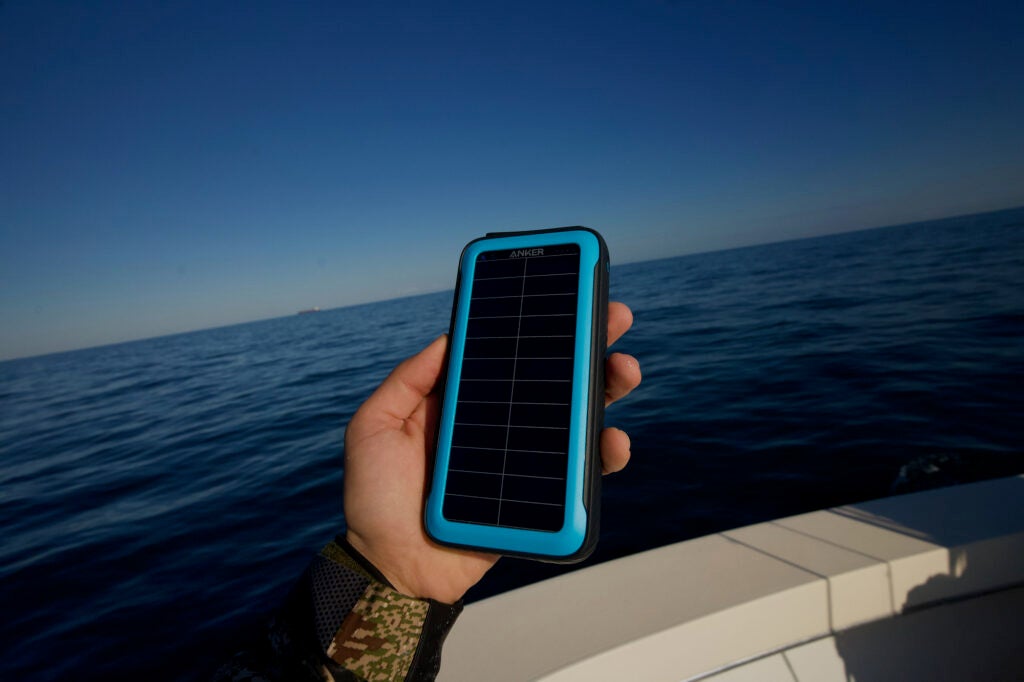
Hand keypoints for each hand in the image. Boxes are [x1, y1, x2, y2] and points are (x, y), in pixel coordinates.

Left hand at [343, 302, 640, 602]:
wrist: (393, 569)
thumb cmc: (375, 497)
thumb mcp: (374, 427)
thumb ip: (408, 380)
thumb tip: (449, 335)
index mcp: (463, 401)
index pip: (507, 356)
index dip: (537, 327)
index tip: (568, 295)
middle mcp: (499, 423)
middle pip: (553, 378)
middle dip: (589, 345)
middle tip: (615, 319)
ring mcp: (523, 457)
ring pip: (577, 416)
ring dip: (608, 388)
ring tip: (622, 371)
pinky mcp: (541, 496)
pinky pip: (581, 472)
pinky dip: (605, 453)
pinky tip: (613, 438)